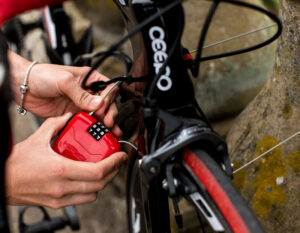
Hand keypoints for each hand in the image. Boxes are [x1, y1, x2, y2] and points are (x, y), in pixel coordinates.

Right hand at [5, 114, 126, 208]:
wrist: (2, 181)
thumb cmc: (16, 162)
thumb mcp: (38, 137)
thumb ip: (56, 123)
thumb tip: (69, 116)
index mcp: (61, 169)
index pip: (98, 171)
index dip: (114, 163)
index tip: (120, 155)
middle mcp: (63, 187)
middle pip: (100, 184)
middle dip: (114, 172)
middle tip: (116, 161)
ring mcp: (61, 198)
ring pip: (93, 194)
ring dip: (103, 182)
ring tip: (105, 169)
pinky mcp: (57, 203)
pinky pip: (82, 199)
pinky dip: (91, 190)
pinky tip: (89, 178)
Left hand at [9, 51, 121, 136]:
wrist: (23, 87)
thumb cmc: (42, 75)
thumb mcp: (64, 81)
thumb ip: (82, 94)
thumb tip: (99, 103)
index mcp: (90, 79)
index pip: (108, 88)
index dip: (109, 99)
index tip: (103, 107)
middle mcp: (87, 92)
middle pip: (107, 104)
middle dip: (110, 113)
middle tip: (108, 122)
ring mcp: (80, 104)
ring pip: (99, 115)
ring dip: (105, 124)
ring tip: (110, 132)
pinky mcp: (73, 115)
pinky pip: (86, 122)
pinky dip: (93, 128)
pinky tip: (98, 133)